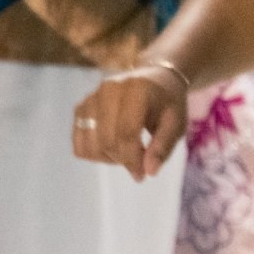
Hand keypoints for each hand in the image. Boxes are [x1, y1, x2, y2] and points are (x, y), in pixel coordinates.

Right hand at [72, 63, 188, 180]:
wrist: (154, 78)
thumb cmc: (168, 103)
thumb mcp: (176, 123)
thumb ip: (163, 147)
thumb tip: (149, 172)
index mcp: (136, 91)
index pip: (126, 133)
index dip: (132, 159)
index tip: (141, 175)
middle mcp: (108, 90)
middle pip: (106, 140)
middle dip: (121, 160)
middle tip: (138, 164)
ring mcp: (90, 98)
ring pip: (89, 143)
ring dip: (106, 158)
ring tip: (124, 153)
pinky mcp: (81, 107)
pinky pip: (78, 140)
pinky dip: (93, 152)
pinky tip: (110, 148)